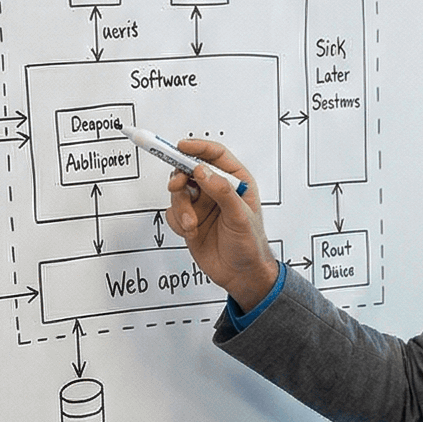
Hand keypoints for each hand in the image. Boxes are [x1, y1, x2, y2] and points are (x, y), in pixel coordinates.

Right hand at [161, 139, 278, 310]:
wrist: (240, 274)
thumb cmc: (249, 245)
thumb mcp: (240, 216)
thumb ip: (222, 191)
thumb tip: (202, 170)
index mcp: (235, 182)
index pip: (215, 155)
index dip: (197, 148)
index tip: (181, 147)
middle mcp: (216, 190)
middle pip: (189, 169)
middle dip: (180, 178)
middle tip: (177, 187)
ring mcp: (202, 204)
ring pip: (178, 192)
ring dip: (181, 208)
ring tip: (191, 224)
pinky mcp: (189, 219)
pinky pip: (173, 212)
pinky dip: (178, 221)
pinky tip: (191, 232)